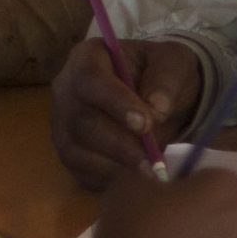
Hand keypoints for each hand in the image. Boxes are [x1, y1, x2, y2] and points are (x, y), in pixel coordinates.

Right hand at [51, 38, 202, 189]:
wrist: (157, 97)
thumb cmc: (161, 74)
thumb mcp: (173, 63)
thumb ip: (166, 81)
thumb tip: (156, 110)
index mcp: (87, 58)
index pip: (90, 80)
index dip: (115, 103)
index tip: (145, 123)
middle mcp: (66, 91)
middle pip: (81, 121)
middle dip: (118, 143)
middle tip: (152, 159)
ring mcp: (63, 124)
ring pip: (76, 151)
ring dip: (114, 166)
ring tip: (149, 172)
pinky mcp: (70, 152)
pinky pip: (80, 172)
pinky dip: (108, 180)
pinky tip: (135, 178)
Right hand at [90, 168, 236, 237]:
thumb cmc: (138, 236)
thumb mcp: (126, 188)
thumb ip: (144, 178)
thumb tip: (149, 184)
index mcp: (228, 187)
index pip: (206, 179)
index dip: (181, 190)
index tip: (158, 206)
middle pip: (223, 216)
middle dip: (200, 222)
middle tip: (163, 236)